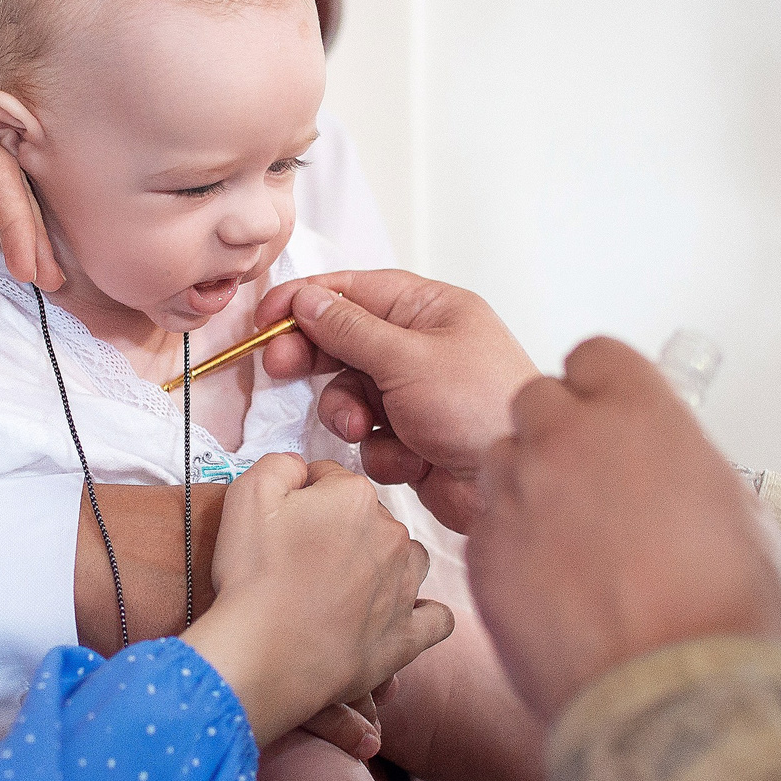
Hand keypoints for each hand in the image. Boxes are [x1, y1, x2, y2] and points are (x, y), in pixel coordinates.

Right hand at [183, 455, 452, 742]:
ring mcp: (405, 587)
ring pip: (407, 559)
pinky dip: (420, 614)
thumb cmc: (252, 575)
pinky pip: (435, 618)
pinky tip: (396, 615)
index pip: (331, 480)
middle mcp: (392, 535)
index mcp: (355, 496)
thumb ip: (282, 464)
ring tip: (345, 587)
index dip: (302, 499)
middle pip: (370, 518)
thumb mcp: (247, 494)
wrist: (262, 654)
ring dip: (384, 565)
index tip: (282, 525)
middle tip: (301, 561)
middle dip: (342, 531)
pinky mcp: (407, 635)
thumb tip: (303, 470)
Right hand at [254, 271, 540, 532]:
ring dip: (349, 413)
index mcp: (431, 311)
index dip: (307, 300)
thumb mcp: (409, 359)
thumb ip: (351, 330)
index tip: (266, 317)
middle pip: (346, 341)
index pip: (355, 292)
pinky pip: (371, 438)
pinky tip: (409, 460)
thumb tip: (307, 299)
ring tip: (362, 428)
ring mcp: (417, 396)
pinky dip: (381, 451)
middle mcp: (423, 348)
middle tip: (280, 368)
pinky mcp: (413, 439)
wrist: (514, 489)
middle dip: (316, 358)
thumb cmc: (479, 407)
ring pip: (351, 395)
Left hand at [467, 337, 780, 720]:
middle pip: (536, 402)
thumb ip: (683, 464)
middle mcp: (568, 437)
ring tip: (567, 545)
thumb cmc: (723, 608)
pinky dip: (509, 546)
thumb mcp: (734, 511)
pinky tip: (548, 588)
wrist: (673, 695)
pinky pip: (486, 526)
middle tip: (586, 485)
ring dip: (527, 487)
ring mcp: (517, 492)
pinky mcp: (483, 551)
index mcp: (638, 412)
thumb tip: (666, 465)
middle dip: (557, 434)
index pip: (593, 356)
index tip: (608, 419)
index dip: (600, 389)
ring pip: (502, 461)